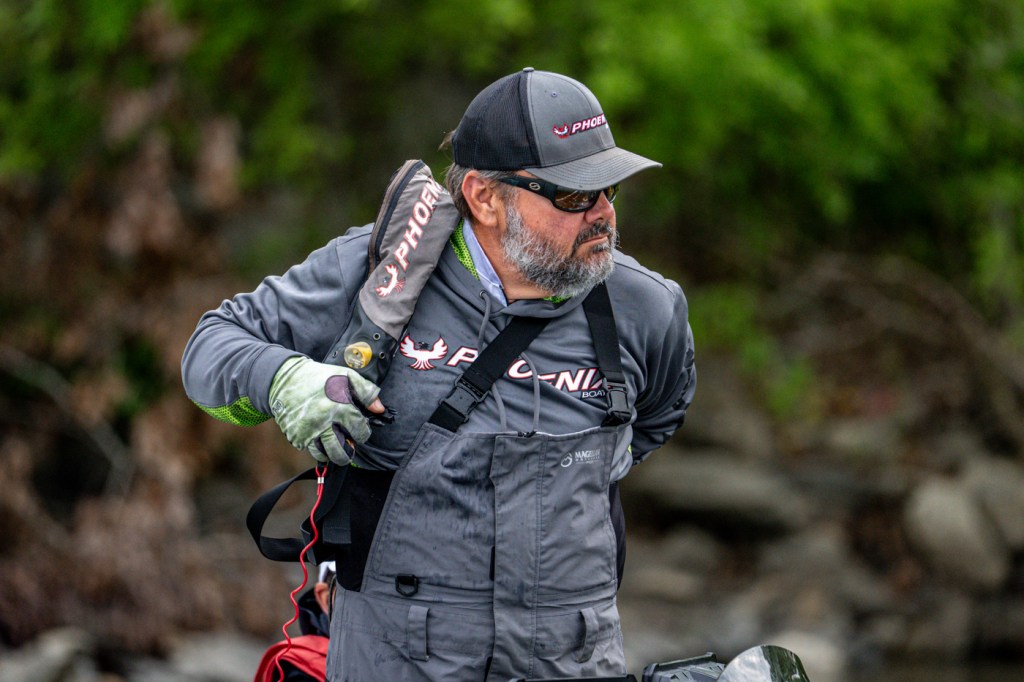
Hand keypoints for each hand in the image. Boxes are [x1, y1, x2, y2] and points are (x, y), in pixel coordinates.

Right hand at [268, 356, 384, 464]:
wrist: (285, 379)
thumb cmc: (319, 377)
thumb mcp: (346, 376)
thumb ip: (366, 392)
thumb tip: (379, 409)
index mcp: (339, 406)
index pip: (359, 429)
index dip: (364, 433)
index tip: (361, 431)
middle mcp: (324, 421)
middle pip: (341, 450)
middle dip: (349, 453)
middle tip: (351, 447)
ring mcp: (308, 430)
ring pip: (325, 454)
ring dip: (334, 455)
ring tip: (339, 451)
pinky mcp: (296, 434)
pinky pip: (310, 450)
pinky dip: (318, 449)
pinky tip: (322, 442)